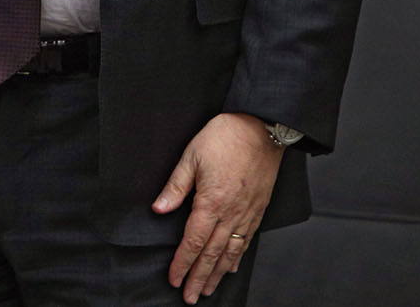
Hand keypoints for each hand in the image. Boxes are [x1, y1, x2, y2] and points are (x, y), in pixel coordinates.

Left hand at [152, 113, 283, 302]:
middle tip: (190, 297)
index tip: (174, 279)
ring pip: (231, 252)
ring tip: (208, 290)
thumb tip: (158, 208)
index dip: (182, 263)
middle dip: (199, 278)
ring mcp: (247, 214)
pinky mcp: (258, 210)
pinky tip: (232, 267)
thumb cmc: (225, 138)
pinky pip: (247, 241)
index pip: (193, 241)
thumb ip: (175, 186)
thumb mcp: (191, 156)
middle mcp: (231, 214)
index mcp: (211, 202)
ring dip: (218, 274)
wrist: (261, 129)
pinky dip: (237, 258)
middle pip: (212, 254)